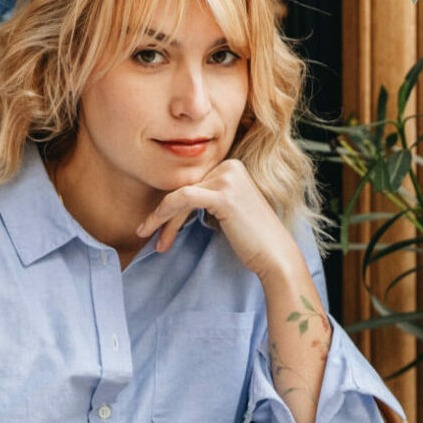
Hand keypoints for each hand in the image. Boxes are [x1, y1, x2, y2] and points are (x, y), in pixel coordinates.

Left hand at [135, 159, 299, 279]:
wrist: (275, 256)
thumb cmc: (251, 240)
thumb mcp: (225, 211)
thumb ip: (204, 199)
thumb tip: (170, 202)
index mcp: (230, 167)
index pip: (190, 182)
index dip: (170, 206)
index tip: (155, 229)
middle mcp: (230, 166)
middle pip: (183, 187)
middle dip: (163, 214)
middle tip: (146, 234)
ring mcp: (227, 178)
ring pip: (179, 194)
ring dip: (161, 218)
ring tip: (150, 239)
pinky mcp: (223, 194)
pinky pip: (184, 198)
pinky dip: (166, 215)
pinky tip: (159, 234)